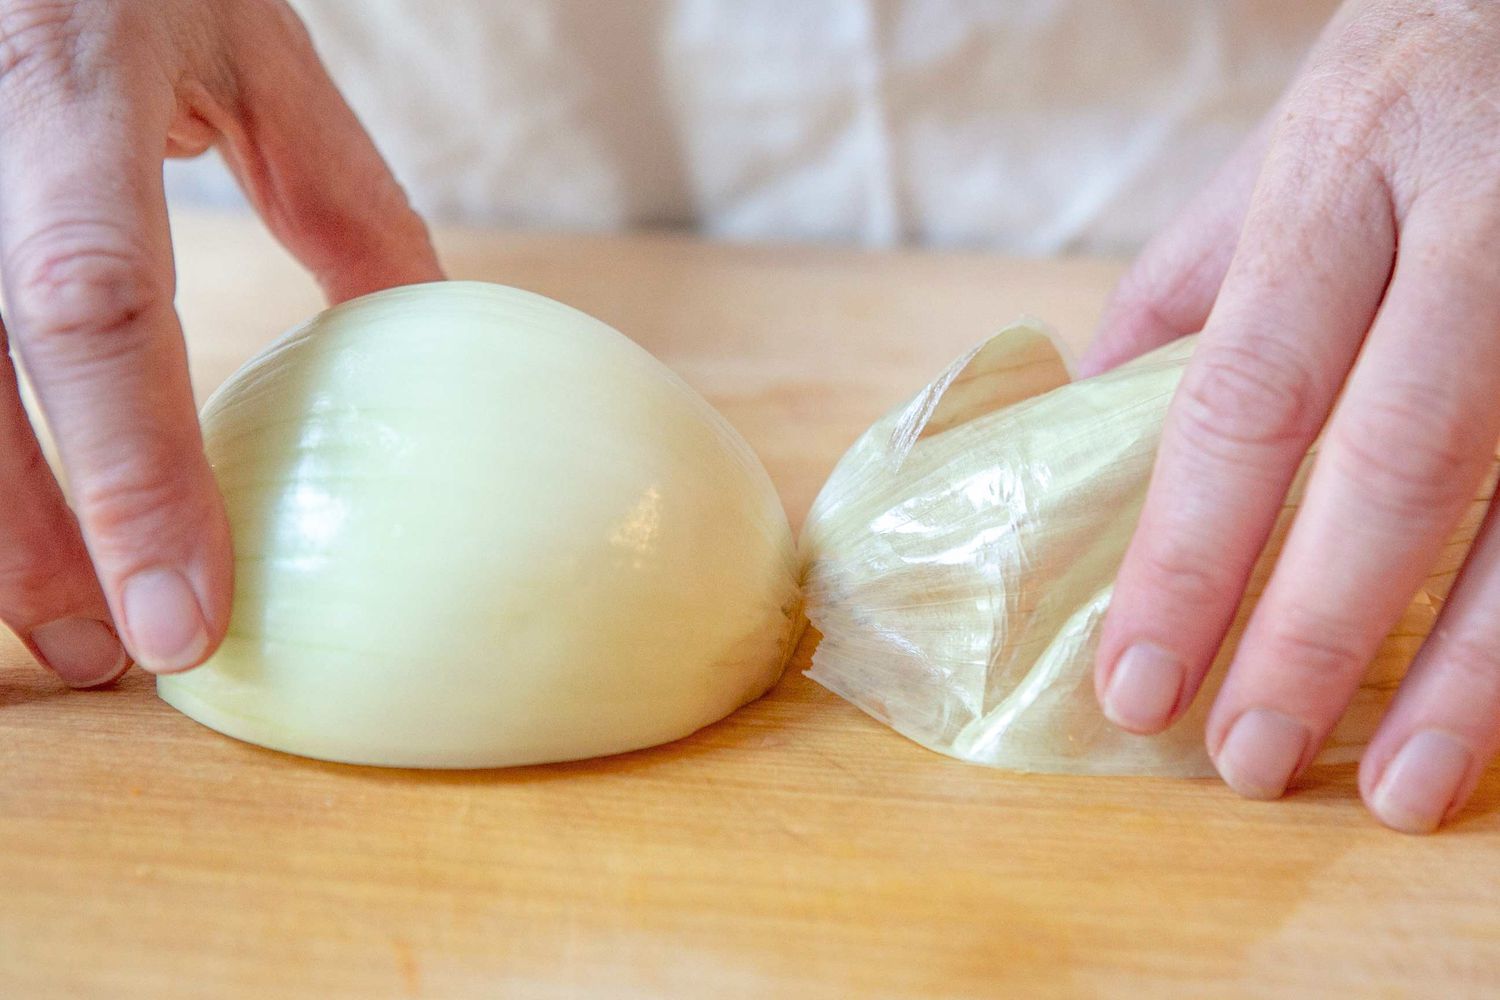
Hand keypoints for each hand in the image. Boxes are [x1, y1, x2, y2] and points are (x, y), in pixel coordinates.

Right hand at [0, 1, 441, 686]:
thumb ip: (337, 192)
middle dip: (29, 549)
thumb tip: (423, 333)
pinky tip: (17, 523)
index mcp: (64, 84)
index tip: (184, 622)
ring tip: (64, 623)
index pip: (93, 306)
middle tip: (118, 661)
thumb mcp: (250, 46)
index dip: (131, 477)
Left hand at [1085, 0, 1499, 832]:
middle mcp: (1485, 223)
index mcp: (1346, 175)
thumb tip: (1084, 427)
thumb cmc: (1416, 91)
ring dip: (1470, 672)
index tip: (1136, 684)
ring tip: (1398, 789)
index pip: (1244, 397)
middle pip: (1395, 462)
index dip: (1188, 557)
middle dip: (1314, 633)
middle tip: (1247, 760)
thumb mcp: (1286, 158)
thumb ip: (1187, 294)